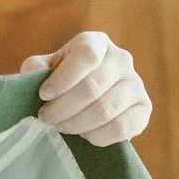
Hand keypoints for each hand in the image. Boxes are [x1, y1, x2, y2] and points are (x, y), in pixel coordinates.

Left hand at [23, 31, 150, 146]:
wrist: (87, 100)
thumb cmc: (63, 81)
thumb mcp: (47, 69)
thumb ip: (37, 68)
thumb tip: (34, 71)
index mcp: (97, 42)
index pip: (87, 55)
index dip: (63, 78)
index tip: (43, 95)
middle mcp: (121, 59)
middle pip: (92, 87)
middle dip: (63, 108)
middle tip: (46, 118)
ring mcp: (136, 84)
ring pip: (105, 110)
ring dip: (76, 124)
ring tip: (60, 126)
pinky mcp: (144, 109)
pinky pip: (121, 127)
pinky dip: (97, 136)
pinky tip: (84, 135)